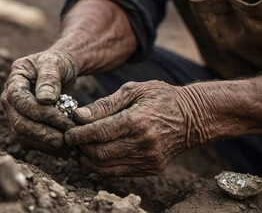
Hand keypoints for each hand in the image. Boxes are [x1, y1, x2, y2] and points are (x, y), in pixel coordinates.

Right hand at [1, 50, 77, 151]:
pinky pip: (30, 142)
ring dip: (45, 143)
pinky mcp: (22, 126)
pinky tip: (65, 149)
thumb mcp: (55, 63)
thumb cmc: (57, 65)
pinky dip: (47, 148)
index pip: (20, 101)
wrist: (59, 71)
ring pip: (23, 136)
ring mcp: (14, 114)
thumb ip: (49, 77)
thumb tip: (45, 99)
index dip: (40, 113)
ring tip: (68, 145)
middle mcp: (9, 100)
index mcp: (14, 81)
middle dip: (44, 133)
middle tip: (67, 137)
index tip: (64, 119)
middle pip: (19, 123)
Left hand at [64, 81, 207, 176]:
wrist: (194, 117)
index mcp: (137, 121)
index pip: (98, 133)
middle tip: (75, 139)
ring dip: (88, 158)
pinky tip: (98, 154)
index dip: (77, 135)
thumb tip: (79, 116)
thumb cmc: (161, 98)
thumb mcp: (133, 90)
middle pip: (98, 153)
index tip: (68, 133)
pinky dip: (103, 166)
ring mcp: (148, 159)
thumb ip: (104, 105)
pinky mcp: (151, 169)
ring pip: (105, 167)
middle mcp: (143, 144)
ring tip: (84, 146)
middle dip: (80, 148)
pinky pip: (118, 172)